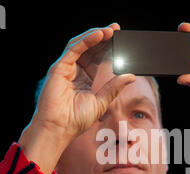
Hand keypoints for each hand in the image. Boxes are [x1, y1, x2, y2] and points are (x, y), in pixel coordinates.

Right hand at [19, 24, 135, 173]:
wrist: (60, 128)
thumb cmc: (77, 119)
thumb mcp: (101, 102)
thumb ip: (115, 87)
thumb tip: (131, 76)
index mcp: (85, 80)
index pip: (99, 60)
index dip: (110, 50)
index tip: (122, 41)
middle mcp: (76, 72)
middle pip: (91, 50)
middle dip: (105, 38)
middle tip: (118, 29)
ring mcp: (66, 68)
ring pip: (82, 45)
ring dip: (96, 35)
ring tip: (111, 30)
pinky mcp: (59, 68)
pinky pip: (74, 49)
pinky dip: (86, 40)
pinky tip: (99, 34)